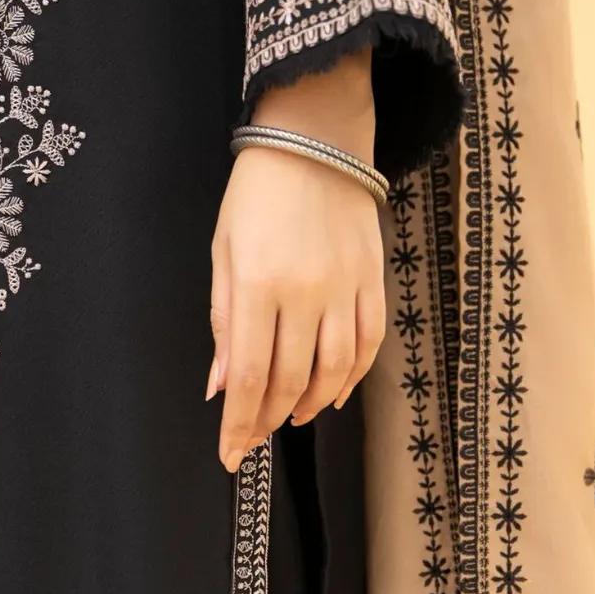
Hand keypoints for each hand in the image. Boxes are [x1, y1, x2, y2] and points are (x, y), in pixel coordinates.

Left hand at [208, 50, 386, 472]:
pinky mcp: (374, 281)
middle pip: (289, 381)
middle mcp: (306, 294)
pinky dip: (350, 379)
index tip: (230, 454)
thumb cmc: (256, 195)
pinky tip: (331, 393)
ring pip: (333, 372)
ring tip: (291, 417)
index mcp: (258, 285)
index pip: (249, 376)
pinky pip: (367, 345)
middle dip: (269, 419)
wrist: (316, 139)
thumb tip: (221, 388)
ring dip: (309, 404)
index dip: (239, 424)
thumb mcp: (224, 254)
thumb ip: (224, 322)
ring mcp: (345, 289)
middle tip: (254, 436)